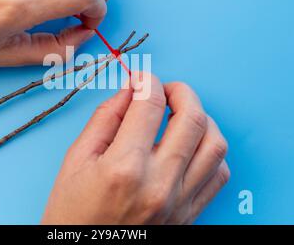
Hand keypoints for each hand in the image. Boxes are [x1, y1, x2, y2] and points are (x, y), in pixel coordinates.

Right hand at [42, 74, 229, 224]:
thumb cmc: (74, 213)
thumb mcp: (76, 160)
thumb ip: (105, 118)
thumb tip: (130, 90)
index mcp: (124, 167)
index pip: (150, 104)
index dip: (147, 81)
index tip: (141, 79)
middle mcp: (160, 183)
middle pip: (192, 118)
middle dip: (181, 92)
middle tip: (166, 90)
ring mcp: (180, 201)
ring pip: (215, 144)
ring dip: (202, 119)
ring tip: (181, 116)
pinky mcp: (190, 213)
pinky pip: (219, 174)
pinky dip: (210, 152)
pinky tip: (190, 148)